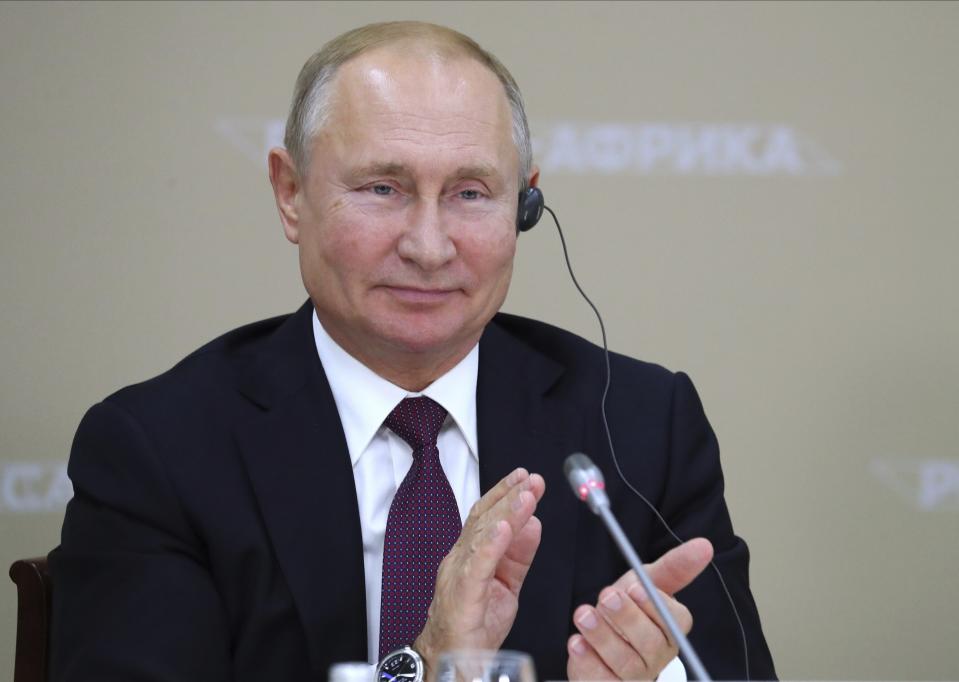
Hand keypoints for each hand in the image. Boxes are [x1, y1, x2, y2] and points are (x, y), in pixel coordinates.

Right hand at [414, 468, 545, 679]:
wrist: (450, 662)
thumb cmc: (472, 627)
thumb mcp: (506, 584)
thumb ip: (519, 555)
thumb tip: (533, 524)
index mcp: (470, 556)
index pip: (487, 516)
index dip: (505, 494)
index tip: (526, 478)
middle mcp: (460, 560)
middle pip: (485, 520)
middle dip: (509, 496)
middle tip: (531, 480)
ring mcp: (458, 576)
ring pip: (482, 536)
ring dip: (506, 513)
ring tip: (525, 496)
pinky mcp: (463, 596)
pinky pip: (477, 566)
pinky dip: (491, 545)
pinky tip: (504, 528)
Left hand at [566, 538, 713, 680]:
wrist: (600, 633)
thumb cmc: (629, 606)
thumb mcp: (648, 580)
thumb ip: (674, 566)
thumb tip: (704, 545)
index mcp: (671, 628)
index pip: (674, 621)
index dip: (654, 605)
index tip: (635, 588)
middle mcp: (657, 656)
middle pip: (650, 644)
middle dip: (626, 618)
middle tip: (607, 596)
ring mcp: (634, 675)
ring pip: (625, 663)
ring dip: (602, 636)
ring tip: (584, 614)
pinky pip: (600, 680)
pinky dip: (586, 661)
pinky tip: (577, 643)